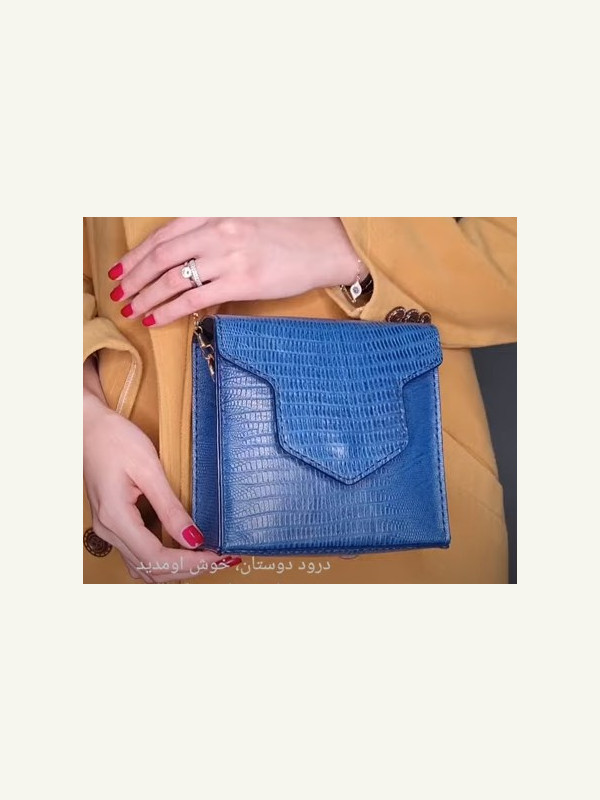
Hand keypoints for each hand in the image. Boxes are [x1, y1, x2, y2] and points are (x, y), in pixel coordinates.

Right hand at [83, 380, 239, 582]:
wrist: (87, 427)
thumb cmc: (115, 439)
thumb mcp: (149, 468)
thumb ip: (170, 507)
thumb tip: (193, 539)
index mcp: (116, 518)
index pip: (156, 557)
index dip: (190, 562)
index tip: (217, 556)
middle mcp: (108, 531)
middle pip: (150, 569)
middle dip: (187, 569)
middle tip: (220, 559)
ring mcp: (108, 530)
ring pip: (144, 567)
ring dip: (175, 569)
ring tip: (207, 557)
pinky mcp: (113, 525)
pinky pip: (138, 555)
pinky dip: (163, 559)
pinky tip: (184, 550)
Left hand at [108, 217, 364, 326]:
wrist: (329, 245)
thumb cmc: (292, 231)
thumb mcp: (247, 217)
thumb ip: (214, 230)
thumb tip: (186, 255)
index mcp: (216, 210)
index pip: (164, 234)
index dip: (137, 254)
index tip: (121, 269)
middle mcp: (218, 229)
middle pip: (161, 256)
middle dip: (134, 278)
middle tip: (119, 294)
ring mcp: (229, 255)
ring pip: (172, 279)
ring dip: (146, 296)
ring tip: (132, 310)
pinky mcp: (242, 281)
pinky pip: (195, 298)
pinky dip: (170, 310)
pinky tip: (157, 318)